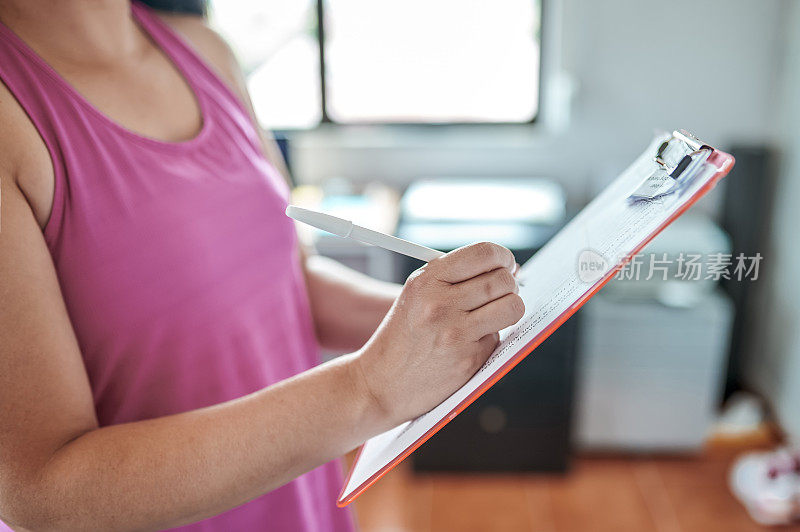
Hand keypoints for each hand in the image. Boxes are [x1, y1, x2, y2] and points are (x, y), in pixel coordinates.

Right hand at [352, 242, 524, 426]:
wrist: (379, 382)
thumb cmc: (403, 335)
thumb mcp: (417, 294)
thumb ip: (454, 277)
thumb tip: (508, 268)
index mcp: (427, 280)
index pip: (484, 253)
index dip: (503, 257)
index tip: (507, 264)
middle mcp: (440, 303)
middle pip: (503, 280)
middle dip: (510, 285)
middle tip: (501, 292)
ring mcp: (456, 333)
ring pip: (513, 306)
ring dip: (510, 309)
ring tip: (494, 314)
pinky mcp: (469, 359)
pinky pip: (500, 337)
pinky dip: (490, 337)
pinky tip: (469, 344)